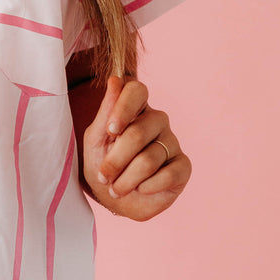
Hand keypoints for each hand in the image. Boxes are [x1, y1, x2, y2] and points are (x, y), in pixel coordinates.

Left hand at [81, 75, 190, 220]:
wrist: (115, 200)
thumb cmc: (103, 164)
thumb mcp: (96, 139)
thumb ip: (106, 111)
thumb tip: (115, 80)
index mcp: (135, 108)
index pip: (136, 90)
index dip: (123, 108)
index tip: (110, 131)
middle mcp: (157, 120)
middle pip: (138, 133)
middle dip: (115, 161)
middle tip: (104, 176)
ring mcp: (172, 142)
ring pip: (149, 159)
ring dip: (126, 180)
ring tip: (117, 188)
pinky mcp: (183, 166)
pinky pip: (168, 175)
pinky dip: (147, 187)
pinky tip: (141, 189)